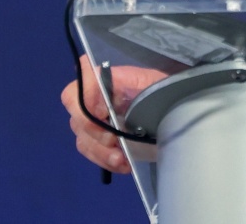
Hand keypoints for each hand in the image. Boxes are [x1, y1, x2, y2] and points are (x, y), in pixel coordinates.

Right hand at [63, 56, 168, 172]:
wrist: (168, 110)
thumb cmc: (160, 92)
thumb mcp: (152, 83)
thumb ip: (130, 82)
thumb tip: (107, 85)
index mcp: (105, 80)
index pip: (80, 87)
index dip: (86, 100)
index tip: (104, 113)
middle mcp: (92, 100)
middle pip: (77, 117)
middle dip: (95, 133)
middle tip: (114, 141)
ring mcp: (91, 121)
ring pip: (83, 139)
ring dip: (101, 153)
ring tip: (121, 160)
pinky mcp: (96, 140)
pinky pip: (91, 153)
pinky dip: (105, 161)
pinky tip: (123, 164)